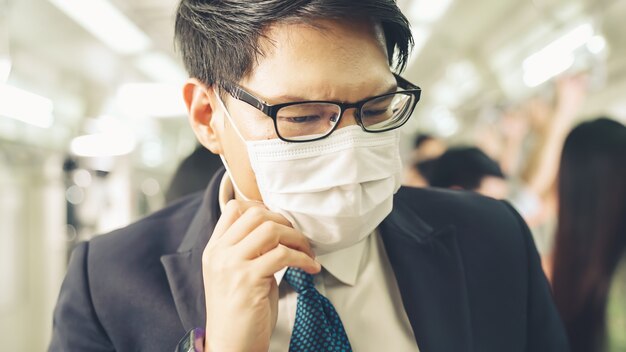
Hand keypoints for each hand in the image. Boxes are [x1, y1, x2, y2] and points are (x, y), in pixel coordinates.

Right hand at [202, 200, 319, 351]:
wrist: (231, 346)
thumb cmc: (241, 313)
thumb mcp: (237, 274)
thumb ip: (249, 250)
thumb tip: (278, 228)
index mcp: (214, 249)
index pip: (235, 208)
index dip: (263, 210)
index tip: (282, 225)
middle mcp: (219, 253)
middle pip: (256, 214)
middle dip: (285, 222)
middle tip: (299, 239)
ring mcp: (231, 265)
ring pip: (271, 230)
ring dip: (297, 239)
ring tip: (307, 253)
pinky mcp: (248, 280)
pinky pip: (283, 255)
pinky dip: (303, 258)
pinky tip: (310, 267)